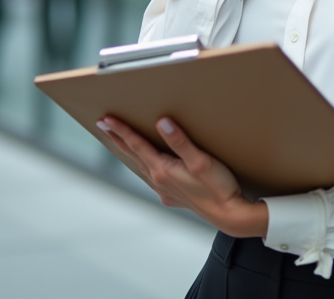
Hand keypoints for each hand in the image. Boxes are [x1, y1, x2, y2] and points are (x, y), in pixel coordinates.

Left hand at [97, 114, 268, 238]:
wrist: (229, 215)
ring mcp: (165, 190)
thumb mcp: (200, 160)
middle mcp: (159, 181)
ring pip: (141, 167)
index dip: (121, 130)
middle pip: (134, 155)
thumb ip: (180, 141)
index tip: (106, 119)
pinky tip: (148, 166)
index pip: (136, 145)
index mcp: (162, 170)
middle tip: (103, 125)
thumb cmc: (218, 187)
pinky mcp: (174, 196)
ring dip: (130, 153)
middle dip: (119, 139)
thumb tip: (161, 122)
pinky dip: (144, 167)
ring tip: (120, 142)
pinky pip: (152, 178)